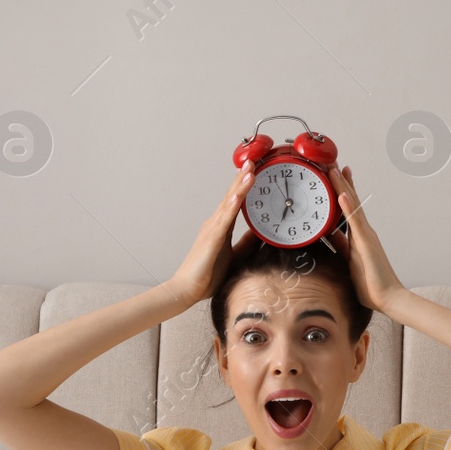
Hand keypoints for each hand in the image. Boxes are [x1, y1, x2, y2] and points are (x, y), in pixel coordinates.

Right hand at [165, 164, 260, 307]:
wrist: (187, 289)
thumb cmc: (207, 275)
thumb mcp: (236, 255)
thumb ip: (247, 242)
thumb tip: (263, 232)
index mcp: (221, 227)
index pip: (235, 201)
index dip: (245, 185)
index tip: (256, 170)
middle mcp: (215, 223)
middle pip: (231, 195)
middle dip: (242, 177)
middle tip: (254, 159)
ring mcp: (212, 229)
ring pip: (229, 203)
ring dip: (240, 185)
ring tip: (250, 169)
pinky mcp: (211, 239)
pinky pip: (224, 220)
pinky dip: (231, 206)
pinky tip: (238, 195)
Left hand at [325, 163, 406, 314]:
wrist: (389, 298)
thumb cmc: (371, 285)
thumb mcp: (350, 261)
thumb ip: (341, 246)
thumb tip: (330, 234)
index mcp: (360, 236)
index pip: (348, 207)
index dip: (342, 189)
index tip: (335, 173)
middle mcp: (364, 231)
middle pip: (350, 200)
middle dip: (340, 180)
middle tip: (331, 160)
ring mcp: (366, 236)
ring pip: (352, 205)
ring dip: (342, 185)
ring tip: (333, 167)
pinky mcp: (366, 243)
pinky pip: (355, 221)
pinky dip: (348, 206)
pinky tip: (342, 192)